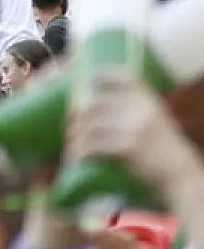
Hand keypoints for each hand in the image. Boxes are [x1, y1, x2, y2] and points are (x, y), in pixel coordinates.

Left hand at [67, 72, 203, 197]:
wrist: (179, 172)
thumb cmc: (161, 147)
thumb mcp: (154, 119)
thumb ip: (133, 109)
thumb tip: (92, 103)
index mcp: (147, 99)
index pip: (123, 77)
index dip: (102, 75)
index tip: (86, 80)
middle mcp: (141, 108)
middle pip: (94, 105)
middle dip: (75, 118)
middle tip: (69, 129)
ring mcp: (134, 126)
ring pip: (90, 127)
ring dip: (75, 138)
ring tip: (71, 146)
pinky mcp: (128, 146)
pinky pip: (94, 146)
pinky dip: (80, 153)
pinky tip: (76, 159)